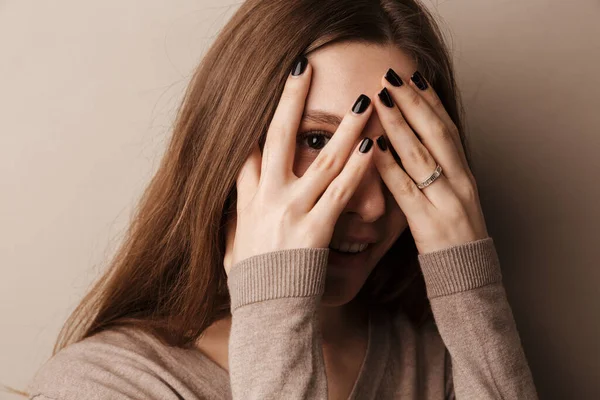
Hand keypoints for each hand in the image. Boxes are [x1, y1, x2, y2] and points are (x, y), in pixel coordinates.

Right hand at [222, 57, 375, 274]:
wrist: (266, 314)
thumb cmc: (252, 285)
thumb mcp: (232, 248)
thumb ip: (233, 222)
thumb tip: (229, 209)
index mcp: (247, 201)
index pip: (246, 149)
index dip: (255, 116)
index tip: (265, 91)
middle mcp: (267, 199)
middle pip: (278, 138)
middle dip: (290, 99)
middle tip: (302, 67)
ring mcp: (291, 212)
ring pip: (321, 160)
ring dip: (343, 128)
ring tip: (361, 101)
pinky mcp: (315, 230)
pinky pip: (340, 193)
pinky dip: (357, 169)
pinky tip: (371, 148)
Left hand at [372, 69, 488, 254]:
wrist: (469, 278)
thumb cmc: (455, 237)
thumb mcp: (455, 198)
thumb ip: (439, 172)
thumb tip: (414, 143)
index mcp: (465, 175)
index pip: (447, 129)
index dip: (430, 101)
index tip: (413, 76)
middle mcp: (460, 183)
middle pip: (436, 133)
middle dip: (413, 102)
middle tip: (390, 76)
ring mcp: (447, 202)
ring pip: (422, 156)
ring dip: (399, 125)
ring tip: (380, 100)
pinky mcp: (430, 224)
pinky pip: (406, 191)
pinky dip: (390, 167)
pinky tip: (374, 147)